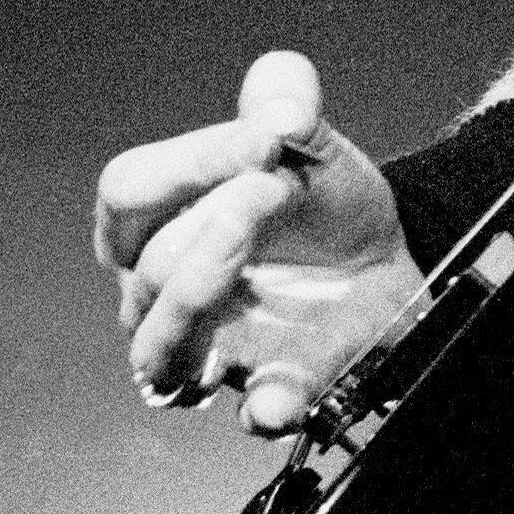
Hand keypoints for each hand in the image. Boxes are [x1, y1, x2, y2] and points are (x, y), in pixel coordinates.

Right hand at [96, 51, 424, 435]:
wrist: (384, 254)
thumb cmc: (318, 197)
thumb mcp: (308, 134)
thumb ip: (286, 101)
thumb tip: (279, 108)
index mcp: (158, 221)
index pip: (129, 192)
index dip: (188, 165)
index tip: (263, 141)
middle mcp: (165, 292)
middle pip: (149, 270)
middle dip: (213, 226)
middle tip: (275, 191)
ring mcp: (211, 345)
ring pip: (162, 353)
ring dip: (202, 306)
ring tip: (250, 269)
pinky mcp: (273, 386)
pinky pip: (255, 412)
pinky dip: (267, 407)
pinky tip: (282, 396)